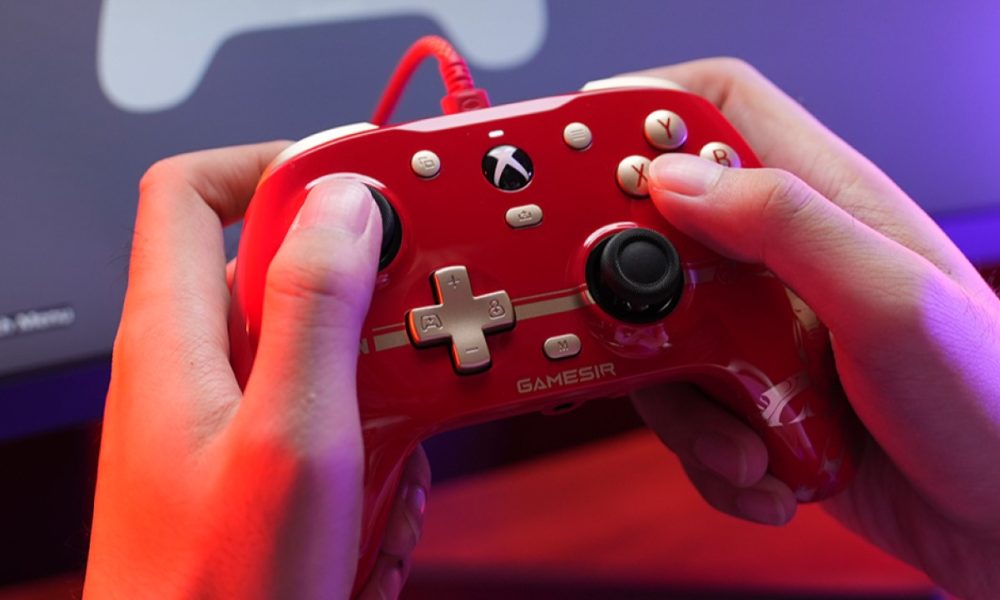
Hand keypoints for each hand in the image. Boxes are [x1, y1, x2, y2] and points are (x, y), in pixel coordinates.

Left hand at [84, 143, 429, 598]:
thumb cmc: (216, 592)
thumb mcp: (290, 435)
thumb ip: (315, 307)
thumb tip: (345, 206)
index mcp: (175, 338)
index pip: (194, 190)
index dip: (276, 164)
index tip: (362, 183)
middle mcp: (193, 367)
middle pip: (279, 270)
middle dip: (362, 293)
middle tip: (415, 324)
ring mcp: (225, 417)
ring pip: (316, 349)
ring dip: (377, 383)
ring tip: (401, 437)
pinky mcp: (254, 461)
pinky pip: (323, 415)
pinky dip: (369, 443)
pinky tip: (381, 497)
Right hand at [627, 59, 999, 598]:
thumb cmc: (991, 405)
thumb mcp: (889, 300)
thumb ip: (784, 223)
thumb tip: (678, 180)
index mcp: (824, 204)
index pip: (716, 111)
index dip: (642, 112)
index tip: (583, 155)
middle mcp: (782, 262)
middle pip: (657, 232)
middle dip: (631, 290)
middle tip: (627, 328)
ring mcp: (762, 332)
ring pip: (657, 338)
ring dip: (682, 405)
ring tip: (744, 438)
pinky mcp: (753, 395)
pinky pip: (687, 412)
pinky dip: (709, 454)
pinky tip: (765, 469)